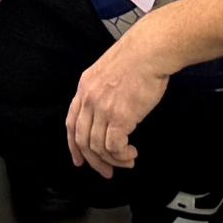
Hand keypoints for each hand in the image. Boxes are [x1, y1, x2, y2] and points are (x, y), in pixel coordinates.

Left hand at [64, 32, 172, 176]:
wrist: (150, 51)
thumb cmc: (138, 57)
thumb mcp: (109, 70)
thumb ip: (103, 90)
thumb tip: (109, 112)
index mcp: (84, 87)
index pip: (71, 123)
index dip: (74, 146)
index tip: (80, 161)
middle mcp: (89, 99)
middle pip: (83, 140)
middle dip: (94, 161)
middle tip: (107, 172)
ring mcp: (103, 108)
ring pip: (99, 146)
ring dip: (113, 160)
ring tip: (128, 160)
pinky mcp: (120, 117)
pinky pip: (114, 146)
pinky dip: (122, 155)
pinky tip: (132, 153)